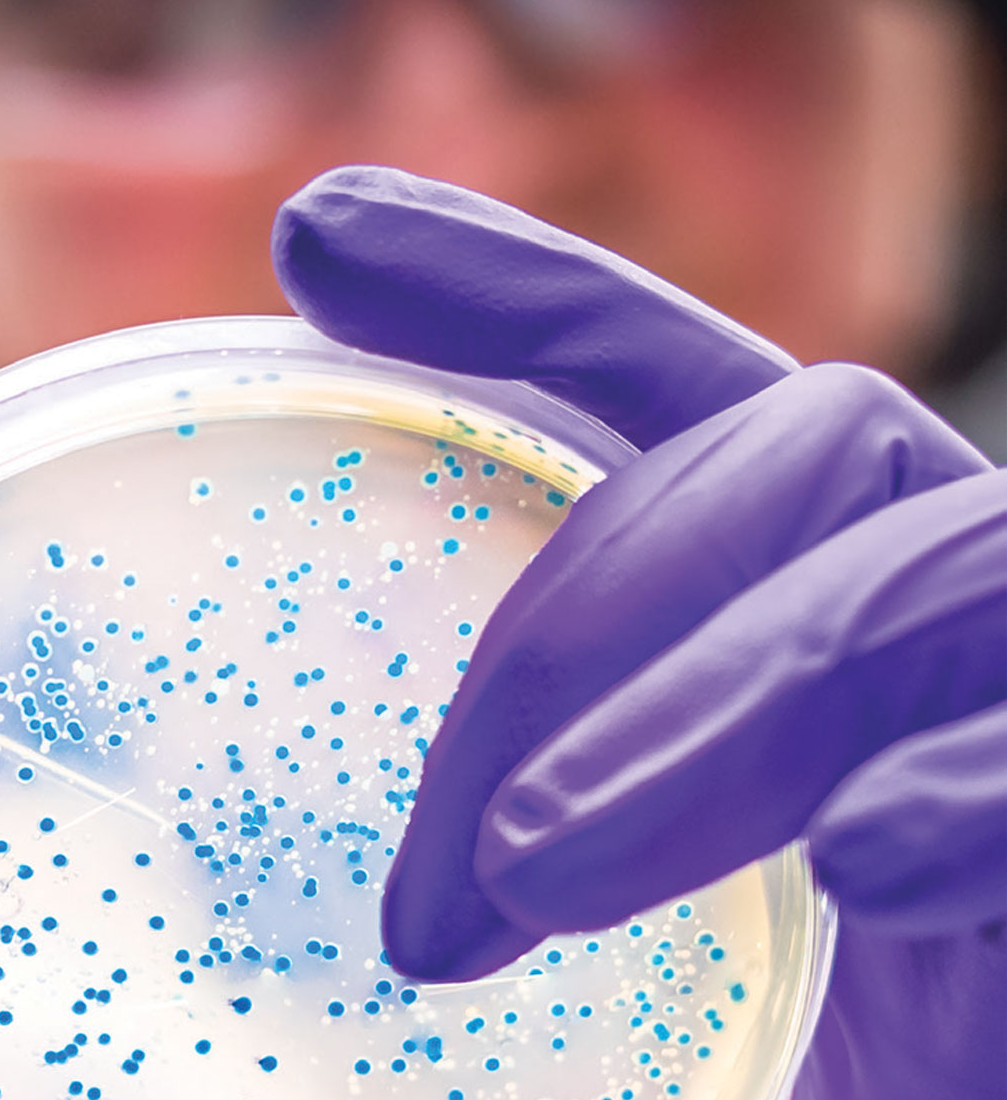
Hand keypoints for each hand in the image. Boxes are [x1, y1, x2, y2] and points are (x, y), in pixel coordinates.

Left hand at [273, 167, 1006, 1098]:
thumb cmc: (776, 1032)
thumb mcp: (611, 912)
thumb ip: (514, 843)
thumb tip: (361, 907)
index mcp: (784, 575)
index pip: (653, 374)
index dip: (506, 288)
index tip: (317, 238)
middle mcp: (920, 588)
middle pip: (790, 449)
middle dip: (587, 622)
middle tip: (449, 876)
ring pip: (923, 569)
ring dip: (727, 703)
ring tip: (546, 870)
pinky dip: (970, 778)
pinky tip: (863, 856)